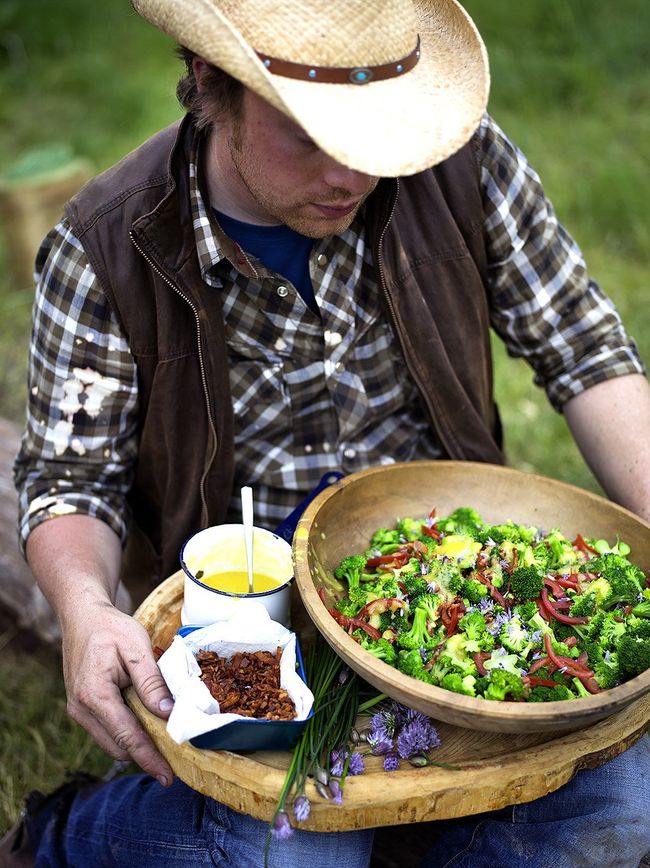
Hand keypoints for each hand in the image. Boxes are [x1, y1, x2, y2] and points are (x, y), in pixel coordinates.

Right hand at [61, 601, 173, 785]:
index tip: (168, 776)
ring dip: (137, 744)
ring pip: (112, 741)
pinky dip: (127, 732)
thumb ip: (151, 682)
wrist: (81, 616)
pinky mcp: (81, 708)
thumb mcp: (136, 647)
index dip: (149, 758)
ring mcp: (78, 710)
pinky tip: (147, 724)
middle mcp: (81, 709)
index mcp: (94, 694)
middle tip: (177, 758)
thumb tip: (167, 713)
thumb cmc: (110, 627)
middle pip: (119, 746)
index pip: (127, 736)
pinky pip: (107, 730)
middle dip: (146, 754)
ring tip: (166, 742)